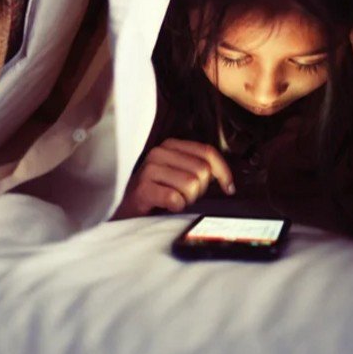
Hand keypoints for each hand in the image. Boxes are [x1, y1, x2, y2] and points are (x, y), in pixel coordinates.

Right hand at [111, 138, 235, 218]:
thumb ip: (198, 168)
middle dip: (200, 190)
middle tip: (186, 195)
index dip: (223, 171)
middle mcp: (159, 153)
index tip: (228, 187)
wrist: (124, 208)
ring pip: (191, 185)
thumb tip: (225, 178)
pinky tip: (167, 206)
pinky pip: (174, 198)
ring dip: (187, 199)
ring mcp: (149, 170)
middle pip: (202, 171)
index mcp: (171, 145)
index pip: (207, 152)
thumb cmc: (155, 191)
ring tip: (175, 200)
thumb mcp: (177, 173)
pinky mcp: (143, 189)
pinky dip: (176, 207)